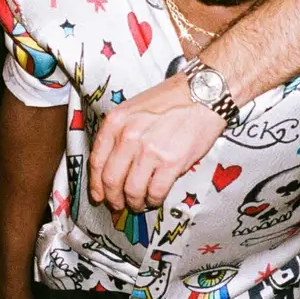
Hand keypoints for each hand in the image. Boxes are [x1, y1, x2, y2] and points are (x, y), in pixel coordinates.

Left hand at [88, 73, 225, 209]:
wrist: (202, 94)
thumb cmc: (170, 100)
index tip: (99, 195)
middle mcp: (129, 136)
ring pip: (132, 190)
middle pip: (111, 180)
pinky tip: (155, 198)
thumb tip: (114, 165)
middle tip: (118, 205)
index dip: (96, 184)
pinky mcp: (171, 162)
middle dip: (113, 199)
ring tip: (139, 204)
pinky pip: (155, 192)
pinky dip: (153, 200)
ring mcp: (149, 150)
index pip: (97, 161)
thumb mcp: (133, 108)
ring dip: (134, 203)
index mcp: (116, 122)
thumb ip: (120, 133)